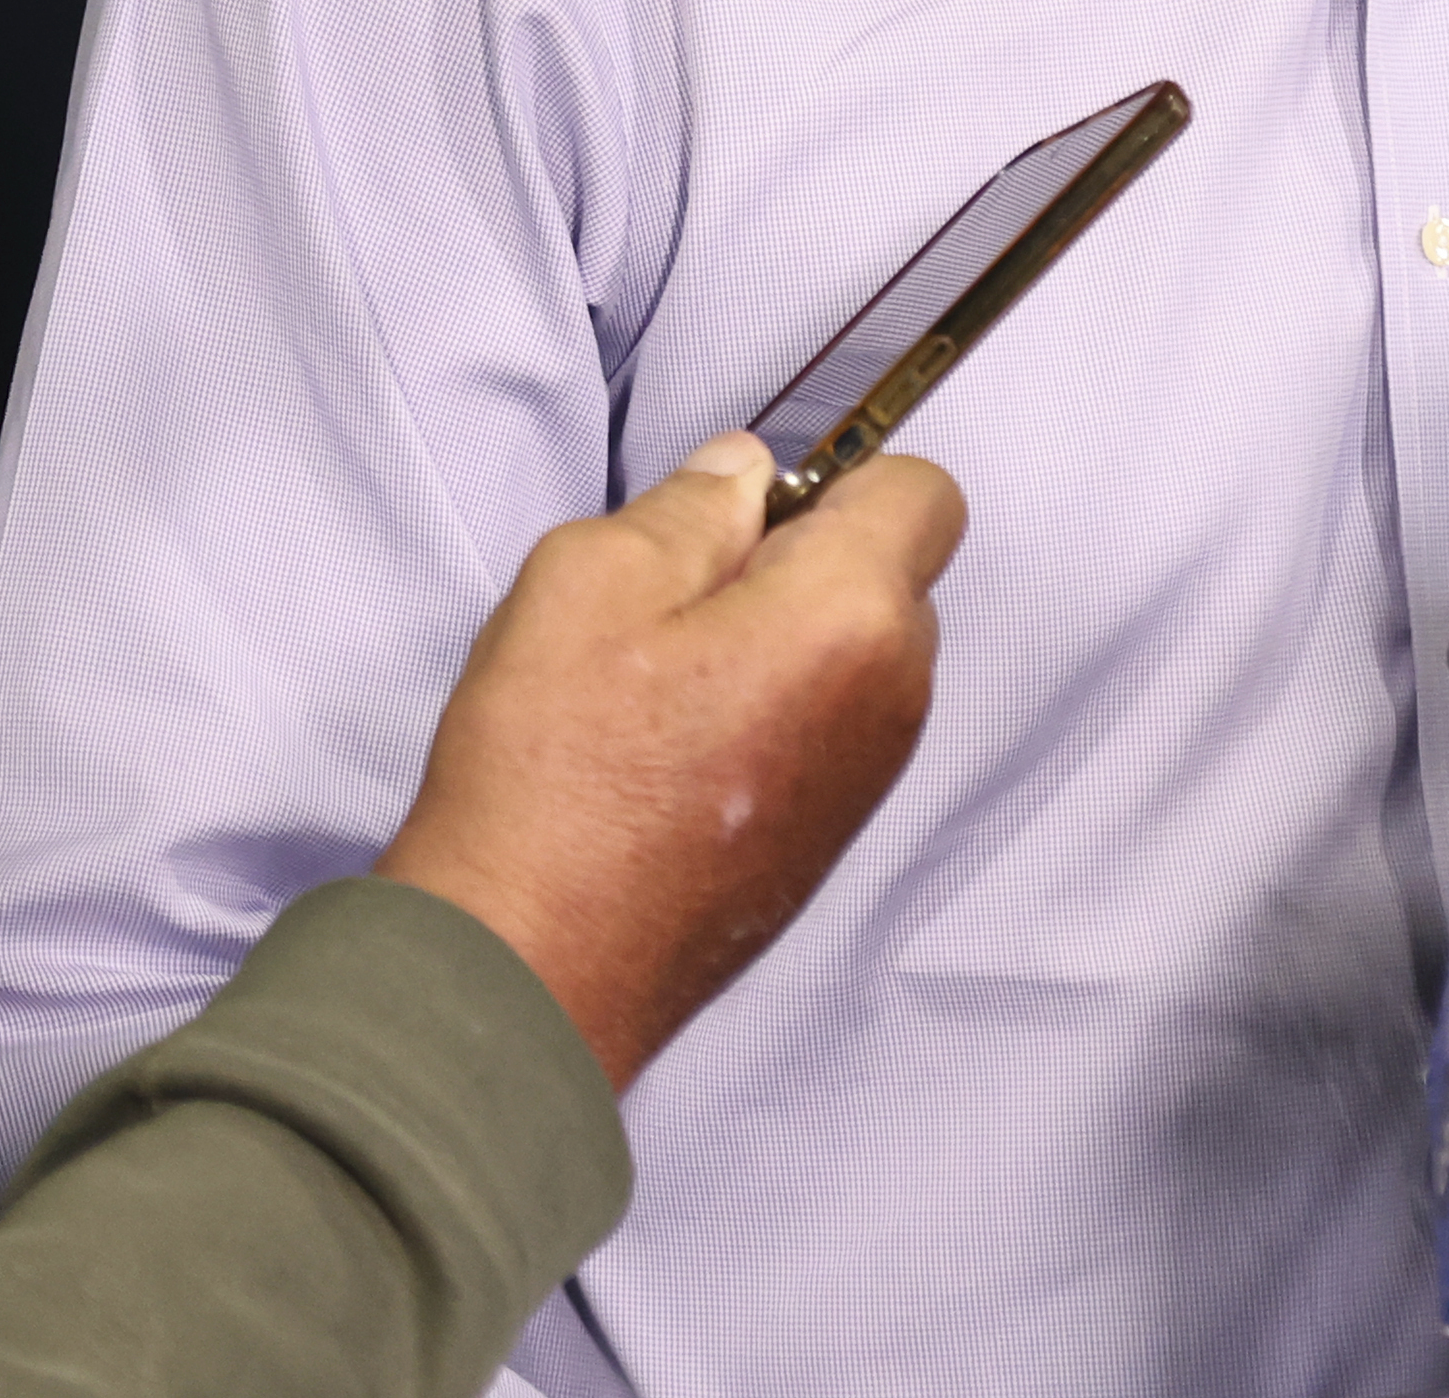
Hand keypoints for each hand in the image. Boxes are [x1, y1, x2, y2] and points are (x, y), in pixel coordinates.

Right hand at [376, 434, 962, 1089]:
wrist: (527, 971)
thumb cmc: (554, 783)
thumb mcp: (591, 579)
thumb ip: (690, 506)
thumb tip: (744, 476)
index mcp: (852, 619)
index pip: (921, 491)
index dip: (837, 476)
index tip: (749, 505)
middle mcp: (889, 702)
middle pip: (888, 577)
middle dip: (803, 561)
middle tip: (677, 596)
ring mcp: (864, 782)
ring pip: (850, 658)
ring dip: (778, 643)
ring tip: (656, 682)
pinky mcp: (823, 841)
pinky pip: (823, 733)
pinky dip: (765, 716)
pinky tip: (663, 748)